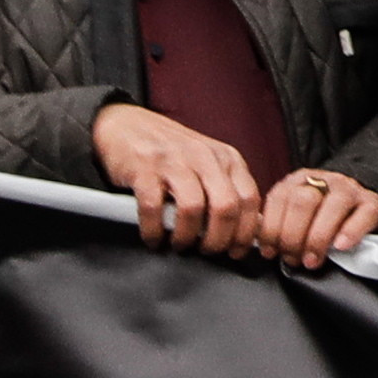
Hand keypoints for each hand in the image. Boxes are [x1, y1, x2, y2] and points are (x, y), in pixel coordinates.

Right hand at [90, 103, 259, 253]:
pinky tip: (153, 239)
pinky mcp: (144, 168)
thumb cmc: (172, 154)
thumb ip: (226, 190)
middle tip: (206, 253)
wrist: (128, 125)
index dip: (245, 232)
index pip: (249, 199)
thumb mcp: (209, 165)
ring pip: (193, 208)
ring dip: (186, 236)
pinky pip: (153, 207)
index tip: (235, 252)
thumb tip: (245, 232)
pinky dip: (154, 230)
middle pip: (226, 206)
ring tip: (179, 246)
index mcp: (227, 159)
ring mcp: (174, 161)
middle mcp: (205, 157)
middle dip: (218, 239)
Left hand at [248, 168, 377, 270]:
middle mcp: (324, 180)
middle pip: (303, 201)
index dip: (271, 230)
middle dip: (293, 236)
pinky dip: (350, 232)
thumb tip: (259, 247)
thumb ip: (280, 225)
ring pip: (333, 205)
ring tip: (313, 261)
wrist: (365, 212)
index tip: (271, 253)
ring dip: (318, 238)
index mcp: (299, 181)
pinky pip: (363, 214)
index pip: (279, 199)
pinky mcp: (373, 202)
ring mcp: (351, 189)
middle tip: (294, 260)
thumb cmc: (325, 222)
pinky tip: (340, 247)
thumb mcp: (299, 217)